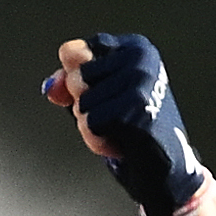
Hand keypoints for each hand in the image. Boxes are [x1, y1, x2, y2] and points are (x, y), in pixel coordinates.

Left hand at [44, 32, 206, 215]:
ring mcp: (143, 81)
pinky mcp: (140, 109)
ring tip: (118, 132)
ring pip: (83, 103)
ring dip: (92, 128)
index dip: (72, 82)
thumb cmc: (129, 129)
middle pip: (76, 79)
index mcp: (133, 47)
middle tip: (112, 119)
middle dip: (84, 107)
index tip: (97, 96)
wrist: (164, 169)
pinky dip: (97, 141)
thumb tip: (51, 87)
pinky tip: (120, 144)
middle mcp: (141, 57)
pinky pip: (92, 122)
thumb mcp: (96, 99)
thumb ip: (68, 85)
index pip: (72, 53)